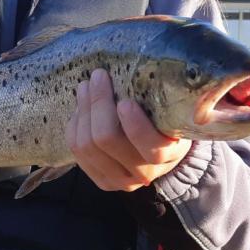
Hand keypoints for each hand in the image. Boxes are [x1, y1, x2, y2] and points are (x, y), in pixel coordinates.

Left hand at [66, 69, 190, 191]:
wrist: (161, 154)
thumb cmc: (166, 122)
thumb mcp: (174, 110)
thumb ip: (168, 97)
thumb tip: (159, 69)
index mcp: (169, 155)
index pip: (152, 147)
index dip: (135, 125)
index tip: (125, 101)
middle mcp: (144, 173)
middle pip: (107, 140)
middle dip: (98, 103)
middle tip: (98, 76)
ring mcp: (120, 181)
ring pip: (86, 145)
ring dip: (82, 110)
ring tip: (86, 87)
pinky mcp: (101, 181)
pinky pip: (76, 151)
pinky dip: (75, 125)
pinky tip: (81, 109)